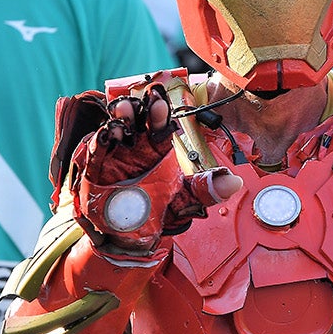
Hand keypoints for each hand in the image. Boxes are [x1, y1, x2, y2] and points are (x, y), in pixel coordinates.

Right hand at [71, 84, 240, 250]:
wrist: (130, 234)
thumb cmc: (157, 211)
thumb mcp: (183, 201)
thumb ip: (206, 190)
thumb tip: (235, 181)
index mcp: (158, 150)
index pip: (161, 127)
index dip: (161, 115)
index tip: (162, 104)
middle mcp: (137, 147)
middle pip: (139, 122)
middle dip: (141, 109)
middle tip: (145, 100)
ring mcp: (116, 154)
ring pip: (117, 129)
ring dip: (120, 118)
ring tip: (125, 111)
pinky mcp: (97, 166)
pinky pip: (97, 149)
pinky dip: (100, 140)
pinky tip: (107, 133)